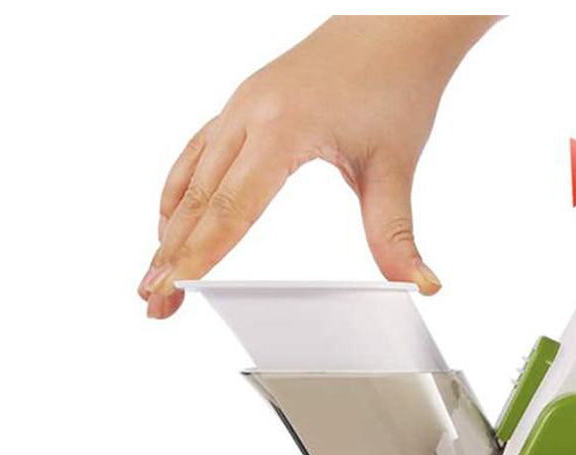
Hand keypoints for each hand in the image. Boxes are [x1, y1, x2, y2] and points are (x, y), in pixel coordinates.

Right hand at [138, 16, 497, 317]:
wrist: (392, 25)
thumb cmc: (395, 85)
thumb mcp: (395, 168)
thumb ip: (397, 235)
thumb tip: (422, 286)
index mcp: (283, 130)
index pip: (231, 208)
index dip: (201, 256)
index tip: (176, 290)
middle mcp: (249, 114)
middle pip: (199, 199)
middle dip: (172, 257)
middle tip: (154, 305)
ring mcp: (241, 106)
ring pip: (191, 177)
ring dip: (168, 231)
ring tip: (153, 278)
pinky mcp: (244, 105)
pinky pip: (198, 152)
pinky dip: (179, 192)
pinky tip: (169, 221)